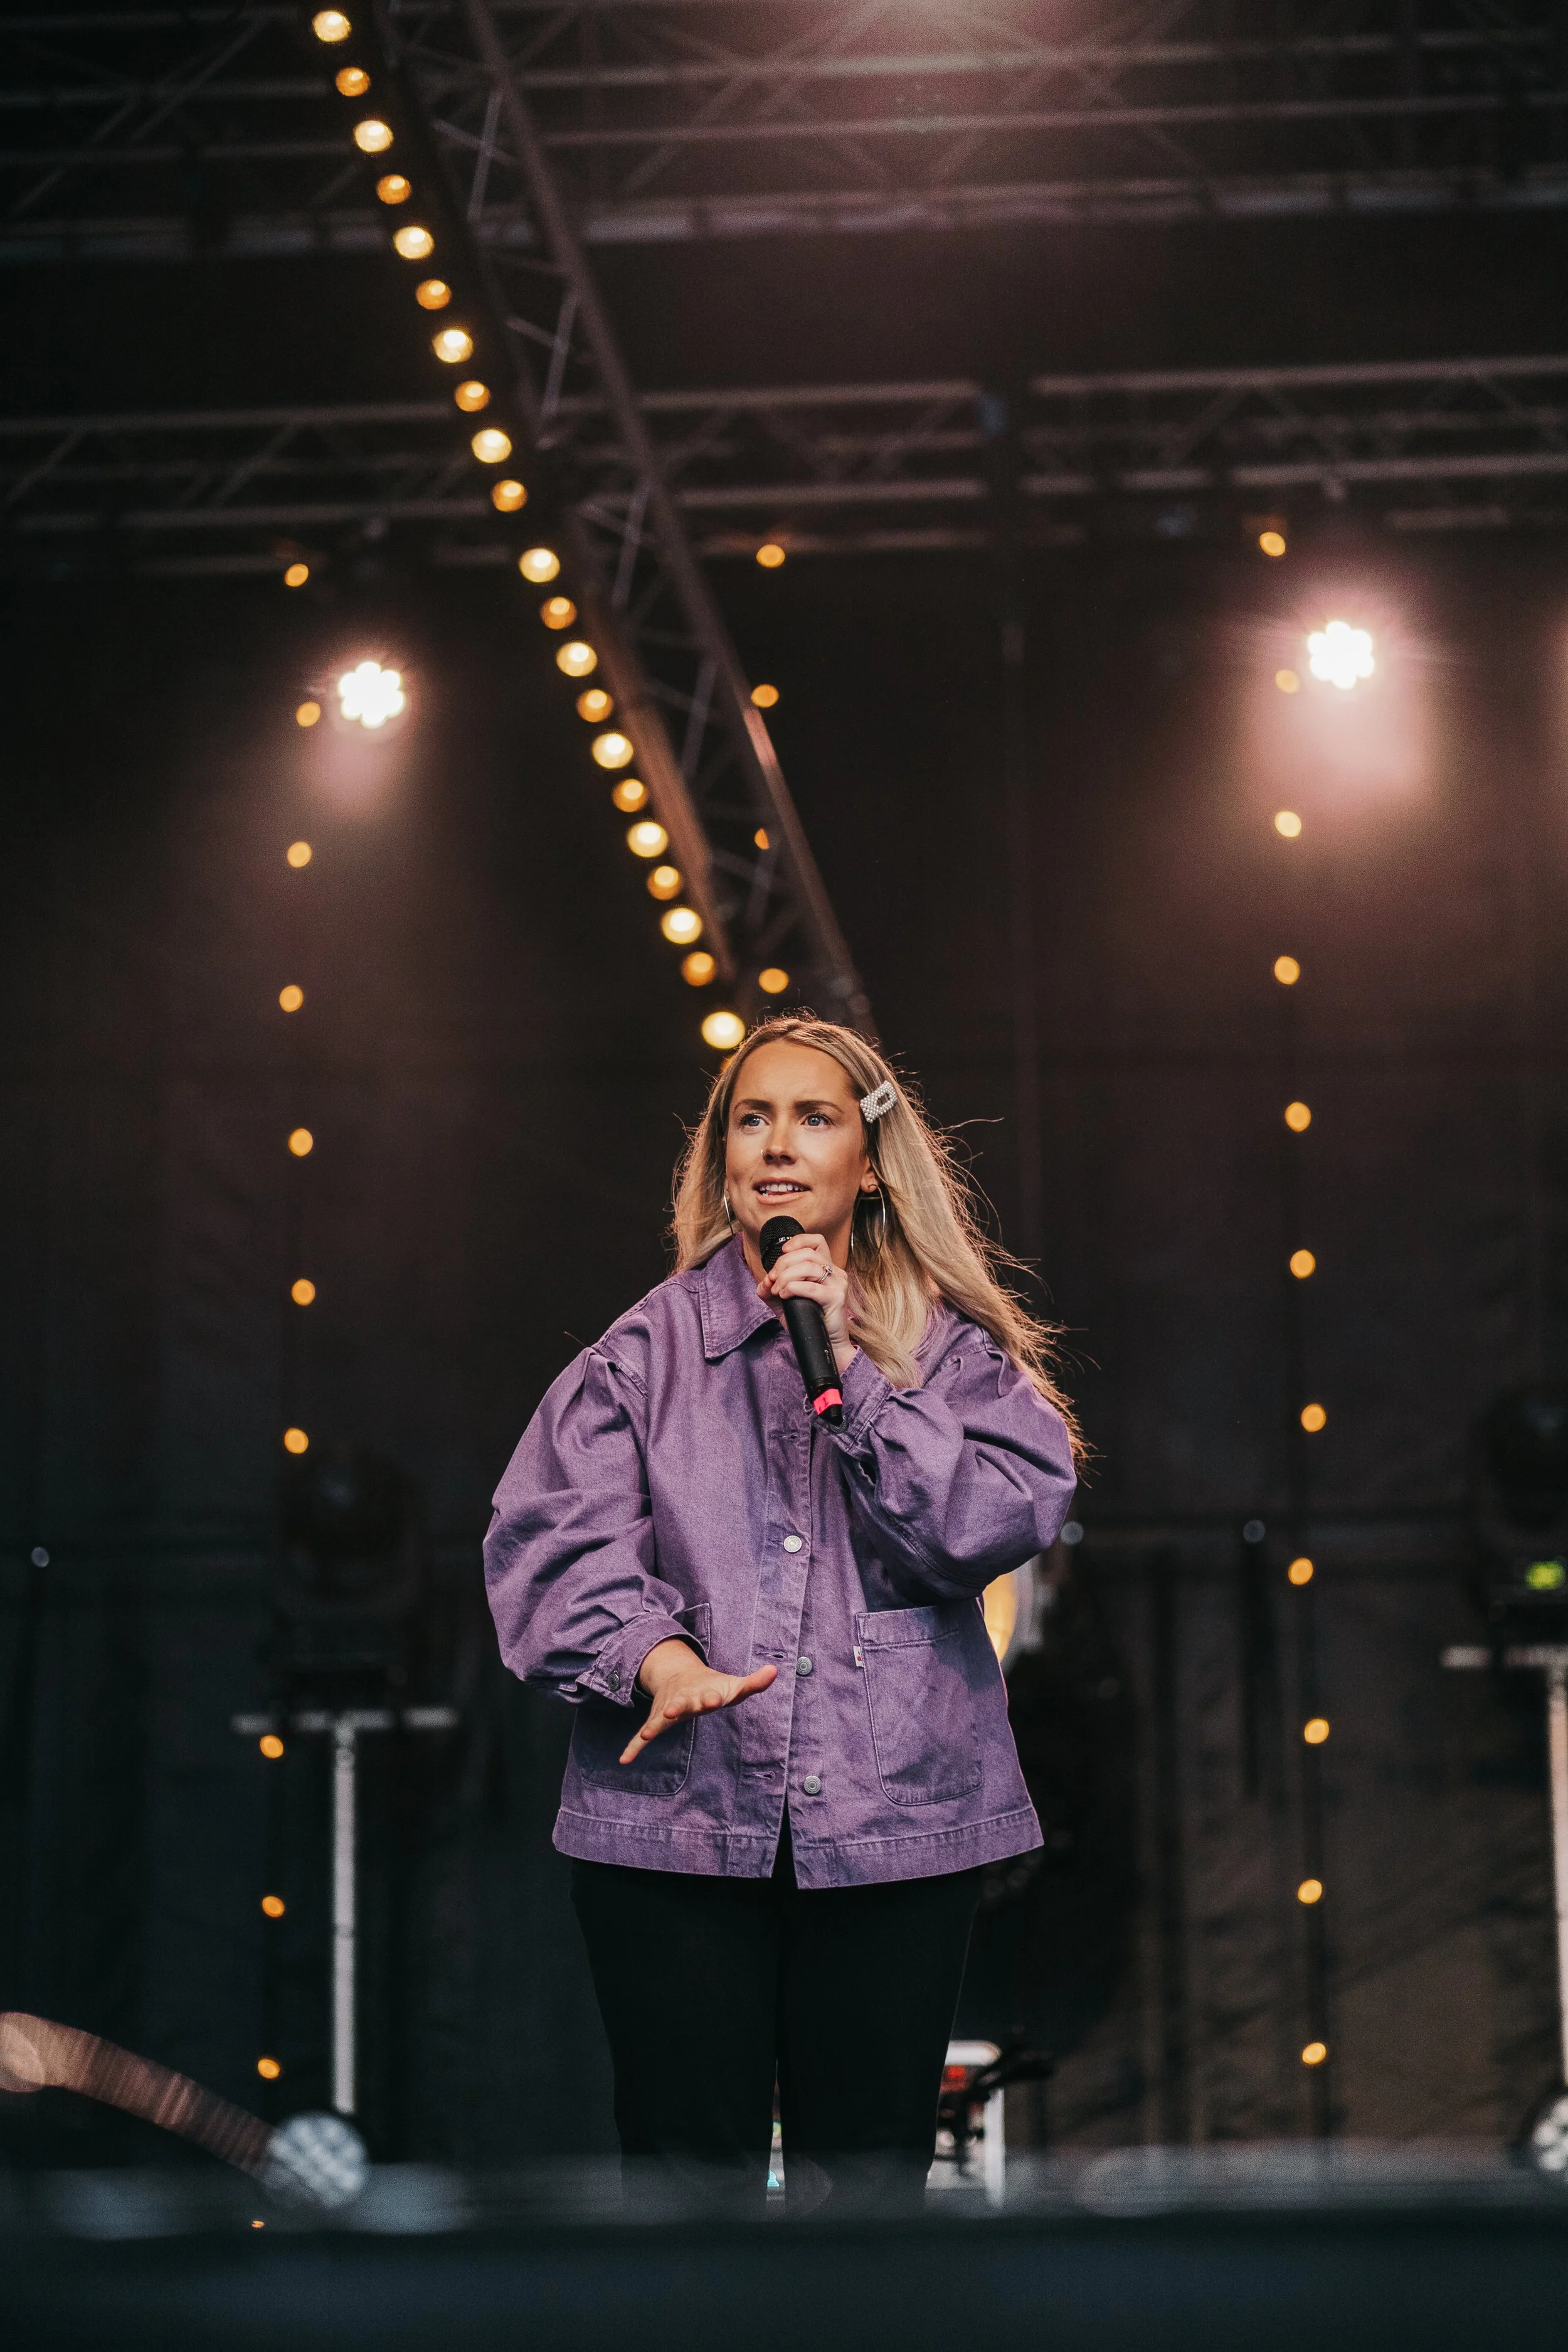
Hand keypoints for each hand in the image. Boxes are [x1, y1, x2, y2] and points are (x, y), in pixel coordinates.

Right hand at [619, 1640, 777, 1764]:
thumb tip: (775, 1670)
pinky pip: (642, 1735)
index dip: (711, 1698)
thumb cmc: (712, 1686)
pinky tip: (624, 1760)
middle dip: (680, 1707)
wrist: (680, 1676)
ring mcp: (668, 1710)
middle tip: (673, 1711)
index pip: (709, 1695)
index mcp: (704, 1693)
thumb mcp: (734, 1685)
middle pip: (683, 1704)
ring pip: (660, 1719)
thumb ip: (755, 1682)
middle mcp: (684, 1700)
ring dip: (655, 1725)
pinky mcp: (657, 1721)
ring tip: (649, 1733)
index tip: (712, 1700)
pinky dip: (633, 1747)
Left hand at [757, 1231, 857, 1369]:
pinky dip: (793, 1288)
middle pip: (807, 1254)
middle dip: (783, 1264)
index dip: (798, 1240)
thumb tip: (765, 1281)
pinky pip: (812, 1287)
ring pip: (808, 1267)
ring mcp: (838, 1284)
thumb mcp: (784, 1301)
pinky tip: (785, 1295)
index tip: (782, 1251)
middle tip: (773, 1280)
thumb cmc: (807, 1319)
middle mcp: (836, 1272)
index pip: (817, 1241)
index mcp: (826, 1268)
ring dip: (786, 1277)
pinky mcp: (836, 1298)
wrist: (825, 1344)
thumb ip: (771, 1289)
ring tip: (778, 1290)